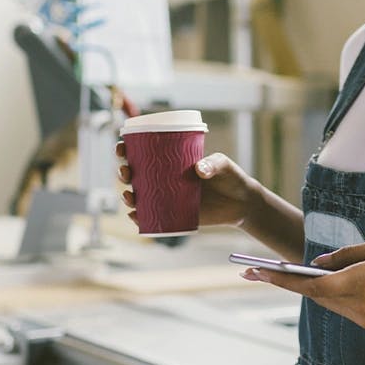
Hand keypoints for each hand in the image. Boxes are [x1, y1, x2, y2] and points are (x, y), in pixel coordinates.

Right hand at [116, 142, 262, 228]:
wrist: (242, 203)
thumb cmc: (231, 177)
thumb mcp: (223, 164)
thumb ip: (213, 164)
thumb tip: (199, 170)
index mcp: (172, 160)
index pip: (144, 152)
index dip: (127, 149)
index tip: (121, 147)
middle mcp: (165, 178)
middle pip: (135, 174)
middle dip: (123, 172)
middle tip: (126, 172)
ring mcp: (168, 197)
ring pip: (140, 196)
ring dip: (128, 196)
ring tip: (129, 197)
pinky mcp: (175, 215)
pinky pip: (152, 217)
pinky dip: (140, 218)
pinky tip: (135, 217)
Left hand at [240, 239, 364, 329]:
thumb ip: (346, 255)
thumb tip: (315, 262)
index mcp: (363, 282)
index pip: (312, 285)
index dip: (281, 280)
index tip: (256, 272)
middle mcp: (360, 305)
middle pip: (314, 295)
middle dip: (286, 283)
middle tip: (255, 270)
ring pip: (325, 302)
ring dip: (306, 288)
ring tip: (281, 273)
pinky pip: (339, 306)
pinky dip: (327, 293)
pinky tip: (318, 281)